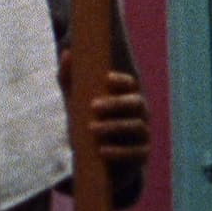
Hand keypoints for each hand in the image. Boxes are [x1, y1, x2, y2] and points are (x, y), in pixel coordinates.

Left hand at [59, 50, 150, 167]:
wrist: (96, 158)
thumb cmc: (87, 120)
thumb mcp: (76, 100)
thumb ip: (70, 77)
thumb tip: (68, 53)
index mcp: (127, 96)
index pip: (131, 84)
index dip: (121, 80)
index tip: (106, 78)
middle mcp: (140, 113)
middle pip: (136, 103)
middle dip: (116, 103)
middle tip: (93, 106)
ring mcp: (143, 134)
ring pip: (136, 127)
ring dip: (114, 127)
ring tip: (92, 129)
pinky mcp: (141, 154)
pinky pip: (136, 152)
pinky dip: (119, 152)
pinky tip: (102, 151)